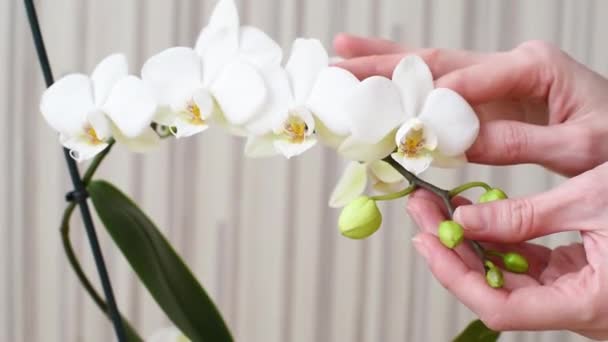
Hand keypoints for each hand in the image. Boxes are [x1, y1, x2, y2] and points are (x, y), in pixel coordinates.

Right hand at [333, 34, 607, 176]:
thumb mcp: (580, 146)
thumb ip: (523, 143)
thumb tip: (464, 144)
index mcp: (532, 67)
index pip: (470, 79)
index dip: (429, 96)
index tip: (395, 116)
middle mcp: (505, 66)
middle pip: (435, 63)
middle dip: (384, 65)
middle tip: (339, 65)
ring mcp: (491, 79)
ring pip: (429, 70)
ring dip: (383, 65)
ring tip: (342, 57)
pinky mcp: (484, 98)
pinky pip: (438, 91)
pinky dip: (405, 87)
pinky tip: (377, 78)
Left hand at [406, 162, 607, 339]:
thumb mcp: (594, 200)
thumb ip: (525, 216)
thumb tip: (465, 218)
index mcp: (587, 304)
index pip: (500, 307)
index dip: (455, 276)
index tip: (425, 241)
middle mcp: (577, 308)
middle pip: (495, 289)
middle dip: (452, 250)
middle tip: (422, 211)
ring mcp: (576, 293)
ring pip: (508, 276)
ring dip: (471, 243)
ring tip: (438, 208)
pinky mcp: (578, 276)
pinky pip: (528, 265)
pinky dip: (500, 241)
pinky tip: (476, 216)